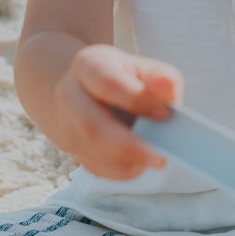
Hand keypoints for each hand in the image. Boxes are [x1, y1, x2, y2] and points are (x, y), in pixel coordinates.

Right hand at [54, 44, 183, 180]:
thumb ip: (162, 79)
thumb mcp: (146, 70)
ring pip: (92, 150)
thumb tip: (169, 88)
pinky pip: (95, 168)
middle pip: (92, 126)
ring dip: (128, 160)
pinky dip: (122, 171)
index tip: (164, 114)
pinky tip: (139, 163)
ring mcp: (66, 123)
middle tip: (160, 158)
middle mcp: (69, 93)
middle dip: (129, 146)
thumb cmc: (128, 80)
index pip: (107, 84)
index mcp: (89, 64)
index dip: (136, 100)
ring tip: (154, 158)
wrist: (93, 92)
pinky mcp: (71, 148)